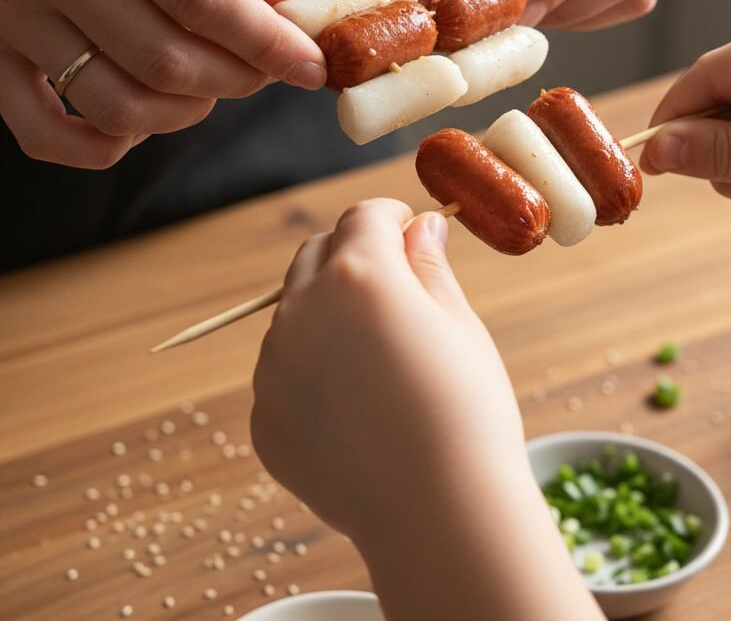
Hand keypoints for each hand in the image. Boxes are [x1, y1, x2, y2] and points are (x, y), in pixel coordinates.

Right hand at [0, 0, 325, 168]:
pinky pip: (41, 130)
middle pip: (163, 59)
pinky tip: (143, 116)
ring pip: (114, 103)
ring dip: (185, 111)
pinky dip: (103, 145)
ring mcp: (7, 8)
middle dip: (238, 78)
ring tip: (213, 81)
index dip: (267, 42)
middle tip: (267, 66)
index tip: (312, 64)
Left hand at [250, 198, 599, 620]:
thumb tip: (422, 224)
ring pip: (295, 313)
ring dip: (327, 314)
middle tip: (393, 287)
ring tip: (378, 361)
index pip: (363, 216)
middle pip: (316, 253)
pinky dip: (311, 372)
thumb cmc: (465, 411)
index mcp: (359, 276)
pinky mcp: (264, 417)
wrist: (438, 514)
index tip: (409, 232)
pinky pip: (283, 372)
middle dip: (351, 254)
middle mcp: (303, 311)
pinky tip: (356, 408)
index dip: (391, 218)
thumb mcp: (459, 324)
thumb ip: (428, 264)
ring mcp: (274, 367)